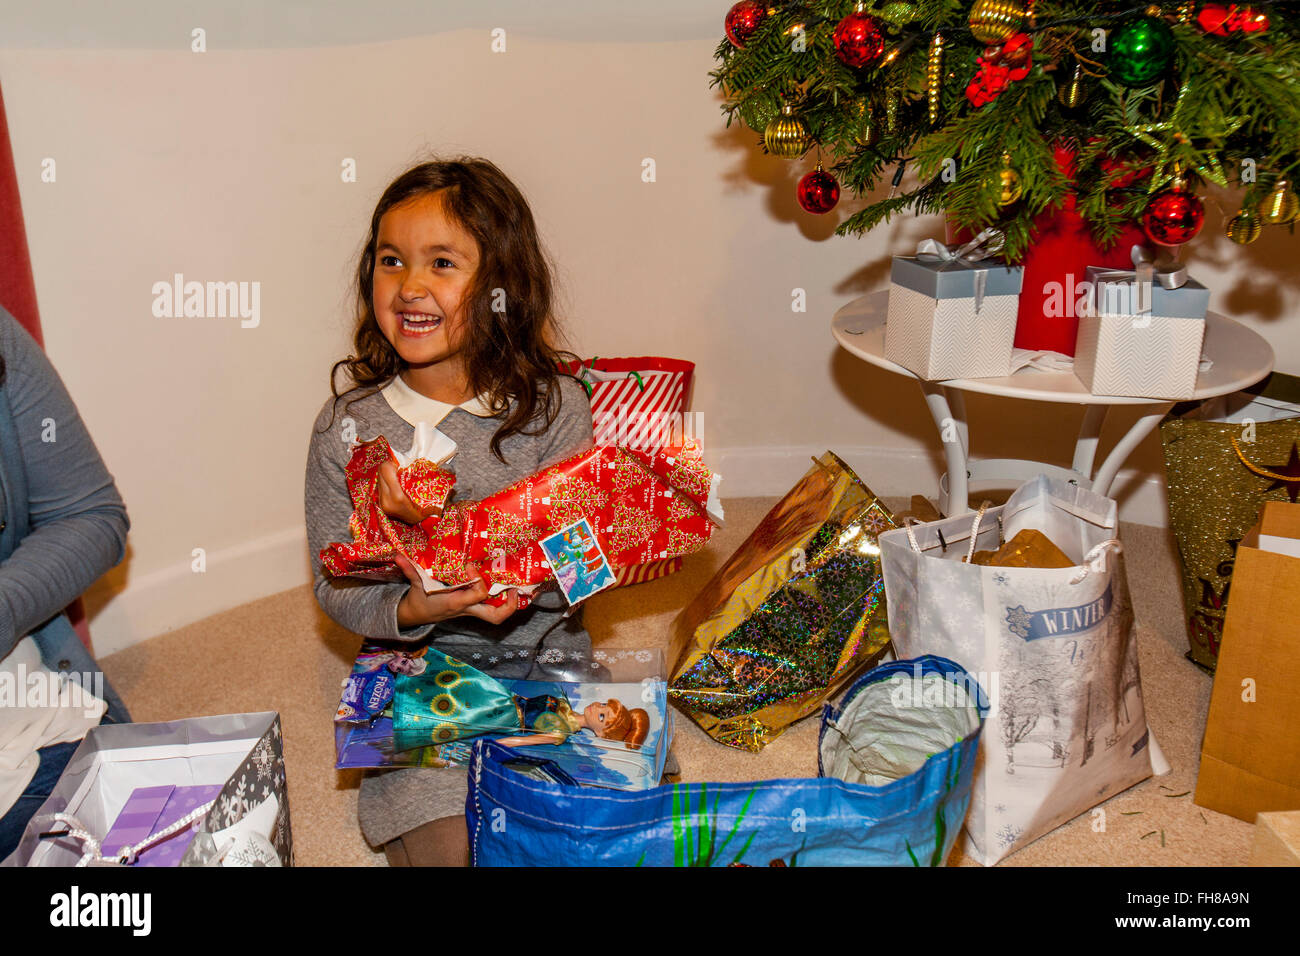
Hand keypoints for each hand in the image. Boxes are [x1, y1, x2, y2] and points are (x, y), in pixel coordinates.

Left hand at [376, 460, 434, 524]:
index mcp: (397, 496)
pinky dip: (387, 483)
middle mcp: (387, 500)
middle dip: (389, 468)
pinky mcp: (381, 505)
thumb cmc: (428, 506)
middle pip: (380, 473)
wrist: (422, 524)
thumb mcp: (424, 489)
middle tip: (399, 469)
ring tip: (398, 478)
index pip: (385, 470)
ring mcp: (382, 504)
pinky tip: (395, 485)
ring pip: (379, 479)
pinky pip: (380, 487)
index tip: (400, 465)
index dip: (392, 463)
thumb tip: (407, 460)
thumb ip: (413, 475)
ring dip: (387, 476)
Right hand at [393, 555, 520, 627]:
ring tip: (514, 586)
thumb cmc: (420, 599)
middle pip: (494, 616)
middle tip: (513, 588)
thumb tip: (397, 555)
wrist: (418, 615)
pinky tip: (506, 586)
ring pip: (496, 616)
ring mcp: (472, 611)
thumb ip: (409, 569)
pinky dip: (501, 600)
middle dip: (508, 606)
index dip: (479, 579)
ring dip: (508, 604)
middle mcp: (467, 609)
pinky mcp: (473, 609)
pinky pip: (492, 608)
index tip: (472, 565)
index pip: (477, 593)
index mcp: (456, 602)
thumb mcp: (415, 584)